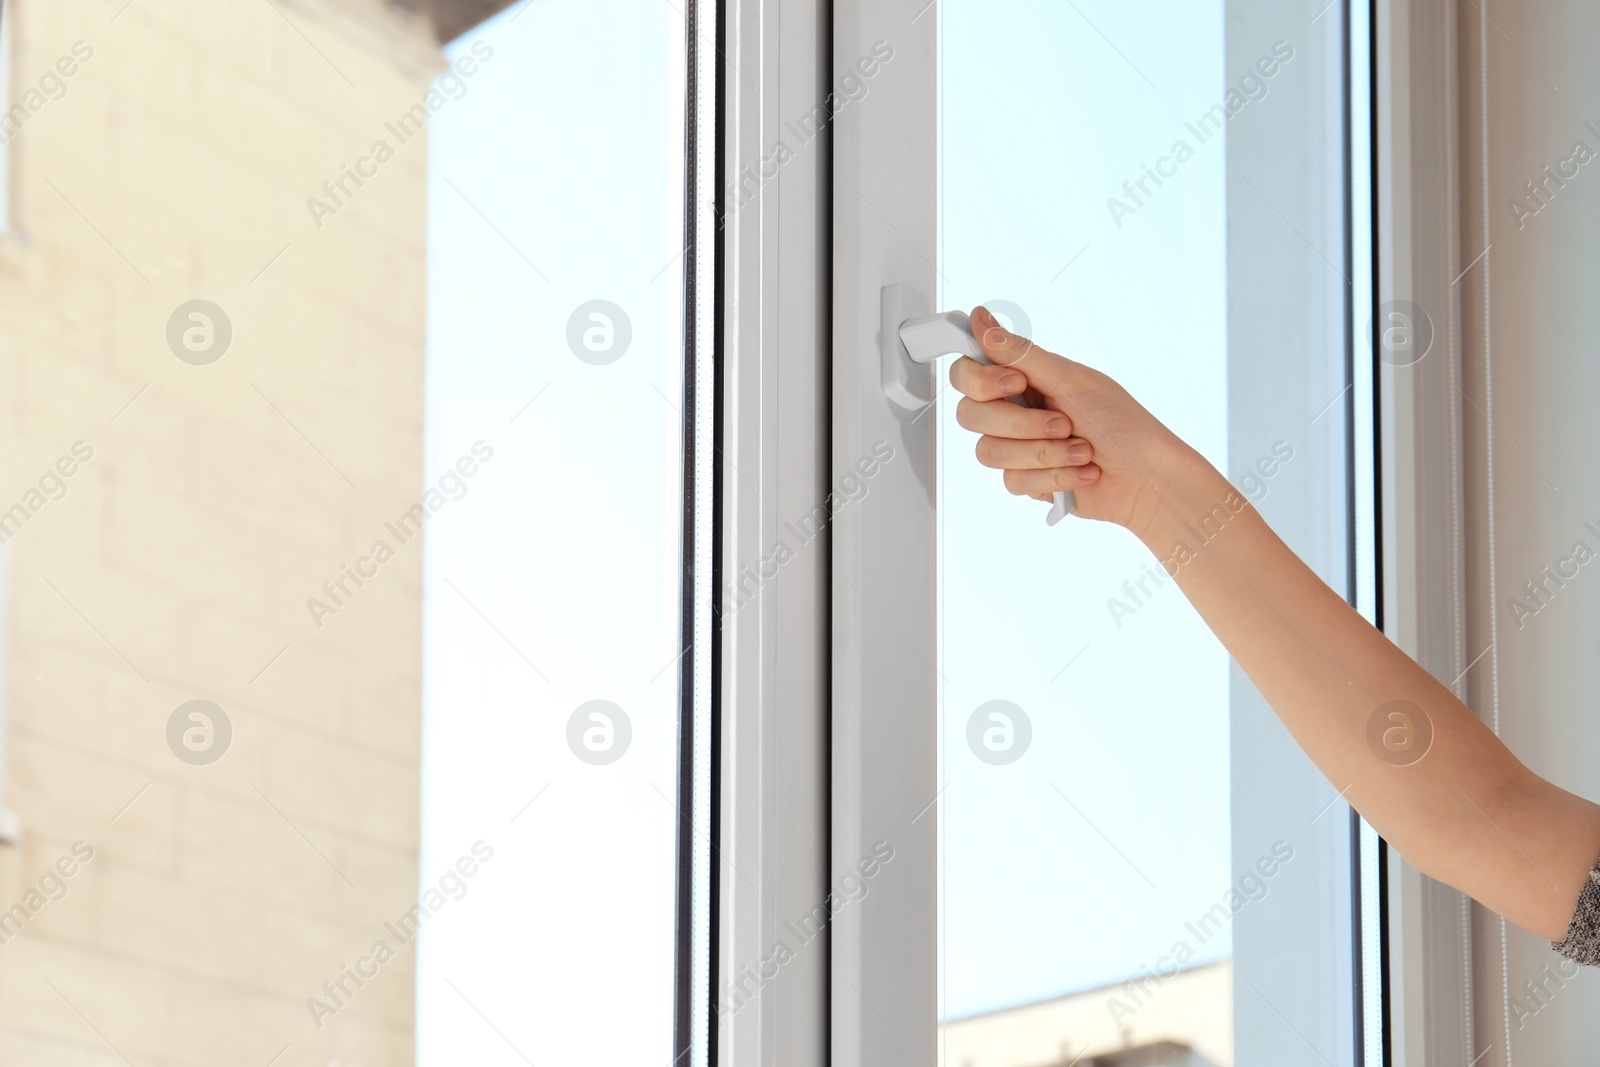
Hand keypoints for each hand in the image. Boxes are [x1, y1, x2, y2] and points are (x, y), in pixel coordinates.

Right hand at [950, 305, 1208, 535]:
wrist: (1146, 479)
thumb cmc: (1123, 425)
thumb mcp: (1071, 380)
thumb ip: (1020, 353)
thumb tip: (982, 320)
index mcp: (1023, 379)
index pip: (967, 373)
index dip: (982, 380)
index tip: (1016, 382)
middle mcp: (1015, 410)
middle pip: (970, 414)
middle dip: (1021, 424)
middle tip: (1063, 421)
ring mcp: (1018, 447)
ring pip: (989, 452)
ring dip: (1043, 453)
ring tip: (1080, 449)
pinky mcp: (1026, 480)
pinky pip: (1012, 481)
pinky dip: (1054, 476)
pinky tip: (1081, 472)